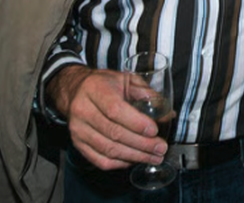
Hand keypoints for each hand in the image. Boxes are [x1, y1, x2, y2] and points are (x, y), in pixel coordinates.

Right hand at [46, 65, 167, 170]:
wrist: (76, 90)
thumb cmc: (104, 84)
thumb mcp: (125, 79)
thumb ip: (147, 94)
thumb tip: (168, 114)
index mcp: (95, 89)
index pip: (115, 110)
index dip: (136, 123)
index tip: (154, 131)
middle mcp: (83, 110)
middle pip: (113, 133)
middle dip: (141, 144)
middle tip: (160, 148)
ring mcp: (78, 129)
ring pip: (108, 149)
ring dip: (134, 156)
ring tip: (153, 157)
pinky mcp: (77, 144)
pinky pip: (100, 160)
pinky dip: (120, 163)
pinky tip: (134, 160)